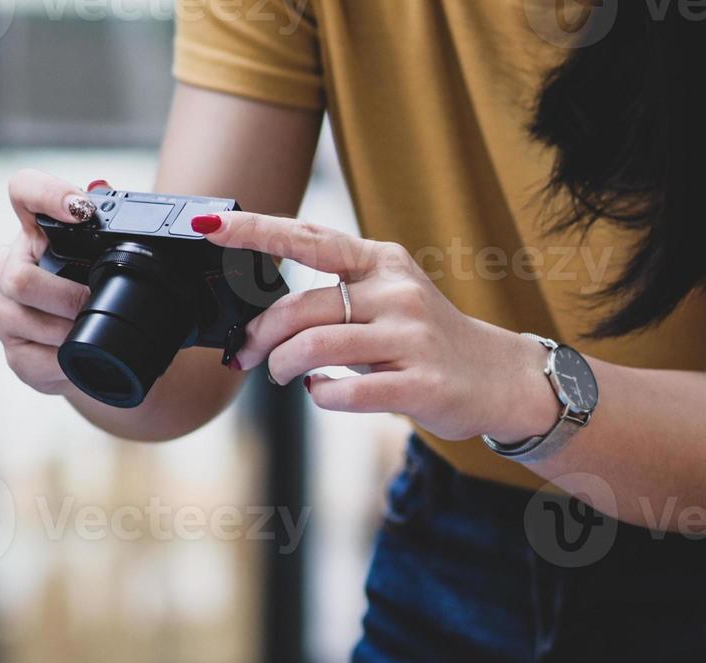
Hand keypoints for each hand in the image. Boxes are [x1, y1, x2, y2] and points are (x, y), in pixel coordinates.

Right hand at [0, 169, 101, 396]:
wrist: (103, 350)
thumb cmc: (99, 295)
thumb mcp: (110, 262)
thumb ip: (117, 230)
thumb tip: (130, 199)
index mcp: (37, 233)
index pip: (25, 190)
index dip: (48, 194)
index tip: (82, 210)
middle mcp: (11, 266)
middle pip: (19, 277)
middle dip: (65, 296)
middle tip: (93, 304)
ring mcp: (5, 309)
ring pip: (21, 317)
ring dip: (66, 329)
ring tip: (91, 332)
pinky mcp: (14, 351)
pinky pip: (33, 357)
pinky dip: (63, 360)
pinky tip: (78, 357)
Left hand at [201, 212, 561, 443]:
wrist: (497, 377)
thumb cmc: (426, 339)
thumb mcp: (388, 297)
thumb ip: (335, 295)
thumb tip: (259, 316)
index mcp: (382, 262)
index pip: (308, 236)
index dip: (254, 231)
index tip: (207, 224)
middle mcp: (397, 292)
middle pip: (301, 309)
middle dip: (260, 336)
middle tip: (247, 355)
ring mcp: (411, 338)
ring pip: (315, 349)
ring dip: (284, 368)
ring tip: (284, 376)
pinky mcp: (421, 385)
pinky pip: (345, 391)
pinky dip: (320, 395)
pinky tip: (323, 392)